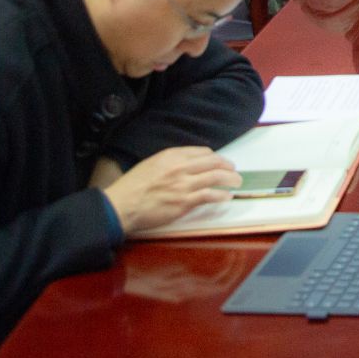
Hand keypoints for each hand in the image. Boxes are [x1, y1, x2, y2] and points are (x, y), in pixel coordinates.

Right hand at [101, 146, 241, 232]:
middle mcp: (180, 167)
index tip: (219, 162)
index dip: (214, 157)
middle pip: (214, 162)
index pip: (202, 152)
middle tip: (234, 171)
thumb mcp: (151, 164)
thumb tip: (187, 164)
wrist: (121, 205)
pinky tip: (227, 196)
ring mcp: (184, 184)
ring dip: (231, 179)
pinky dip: (222, 195)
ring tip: (237, 182)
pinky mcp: (184, 202)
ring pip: (216, 177)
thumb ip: (170, 162)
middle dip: (228, 166)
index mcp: (171, 155)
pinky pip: (210, 195)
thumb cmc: (132, 186)